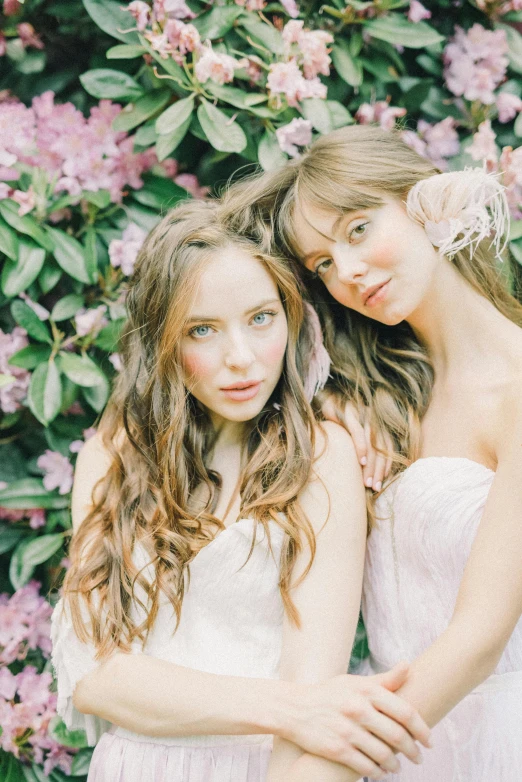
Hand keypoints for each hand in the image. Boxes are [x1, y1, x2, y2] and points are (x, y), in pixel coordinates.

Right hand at [283, 662, 430, 779]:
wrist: (294, 708)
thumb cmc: (330, 694)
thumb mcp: (355, 682)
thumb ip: (384, 679)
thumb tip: (408, 666)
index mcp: (366, 690)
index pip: (404, 712)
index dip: (422, 729)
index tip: (429, 741)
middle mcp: (358, 708)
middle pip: (397, 736)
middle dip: (413, 751)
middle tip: (418, 757)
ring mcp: (347, 730)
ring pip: (383, 754)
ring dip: (396, 764)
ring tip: (399, 766)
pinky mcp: (337, 749)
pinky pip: (366, 767)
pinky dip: (378, 772)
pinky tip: (381, 772)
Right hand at [321, 398, 392, 491]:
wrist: (320, 401)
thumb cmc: (335, 425)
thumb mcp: (350, 438)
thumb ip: (361, 449)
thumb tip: (369, 473)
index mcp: (377, 423)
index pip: (387, 447)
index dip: (386, 465)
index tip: (381, 483)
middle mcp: (373, 417)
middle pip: (382, 447)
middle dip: (378, 470)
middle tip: (374, 487)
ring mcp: (362, 413)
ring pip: (372, 442)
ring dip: (371, 463)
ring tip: (366, 481)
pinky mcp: (349, 412)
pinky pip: (358, 431)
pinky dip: (360, 446)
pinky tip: (360, 461)